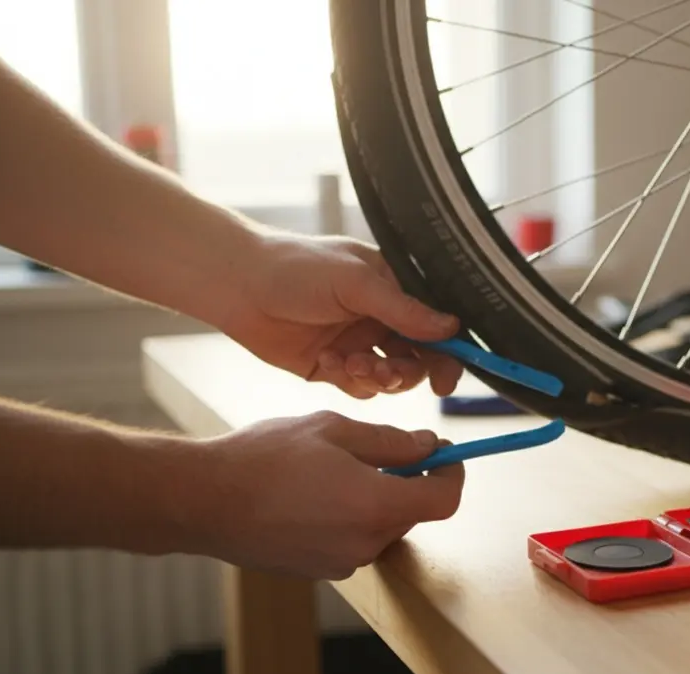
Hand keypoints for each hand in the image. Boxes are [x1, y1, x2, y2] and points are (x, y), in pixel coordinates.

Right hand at [194, 410, 464, 579]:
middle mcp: (365, 544)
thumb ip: (391, 442)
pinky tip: (314, 494)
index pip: (444, 501)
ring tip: (334, 468)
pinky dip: (348, 516)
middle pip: (412, 512)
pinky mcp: (318, 571)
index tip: (444, 453)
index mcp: (376, 507)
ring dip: (375, 498)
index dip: (452, 474)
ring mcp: (341, 563)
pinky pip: (353, 540)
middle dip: (408, 481)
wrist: (201, 501)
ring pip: (381, 526)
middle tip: (381, 448)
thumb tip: (428, 448)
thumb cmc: (263, 459)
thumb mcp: (333, 431)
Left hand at [223, 231, 464, 398]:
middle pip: (419, 358)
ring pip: (391, 378)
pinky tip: (328, 361)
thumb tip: (452, 328)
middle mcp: (382, 317)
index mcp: (394, 288)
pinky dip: (350, 380)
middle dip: (409, 370)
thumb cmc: (296, 268)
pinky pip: (359, 388)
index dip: (448, 352)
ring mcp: (359, 343)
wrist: (237, 285)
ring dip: (378, 376)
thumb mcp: (356, 283)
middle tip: (391, 373)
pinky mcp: (334, 366)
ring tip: (354, 365)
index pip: (436, 324)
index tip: (446, 378)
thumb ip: (404, 310)